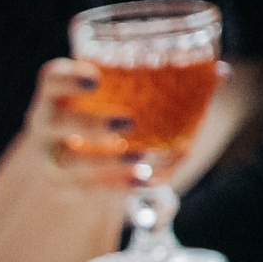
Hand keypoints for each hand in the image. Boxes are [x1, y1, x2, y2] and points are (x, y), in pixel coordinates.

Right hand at [21, 56, 148, 191]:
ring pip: (70, 162)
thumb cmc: (99, 117)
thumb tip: (214, 71)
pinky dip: (117, 185)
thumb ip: (149, 86)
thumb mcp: (110, 98)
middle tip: (128, 122)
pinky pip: (87, 189)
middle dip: (92, 124)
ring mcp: (51, 159)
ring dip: (107, 161)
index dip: (69, 78)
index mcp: (57, 95)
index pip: (52, 78)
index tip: (96, 80)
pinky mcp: (64, 187)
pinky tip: (143, 180)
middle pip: (57, 123)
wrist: (66, 164)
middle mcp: (48, 126)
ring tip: (141, 157)